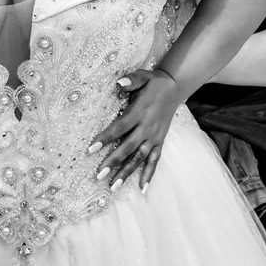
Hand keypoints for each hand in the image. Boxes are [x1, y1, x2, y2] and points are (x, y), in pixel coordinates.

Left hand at [90, 69, 182, 191]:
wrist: (175, 87)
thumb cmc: (153, 83)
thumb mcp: (143, 77)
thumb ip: (131, 80)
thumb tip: (118, 82)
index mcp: (139, 112)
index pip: (119, 127)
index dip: (105, 138)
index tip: (90, 149)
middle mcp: (147, 127)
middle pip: (127, 147)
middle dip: (112, 162)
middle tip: (98, 175)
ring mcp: (154, 137)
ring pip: (139, 158)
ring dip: (127, 172)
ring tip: (114, 186)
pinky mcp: (160, 141)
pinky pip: (155, 160)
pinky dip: (149, 174)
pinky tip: (142, 188)